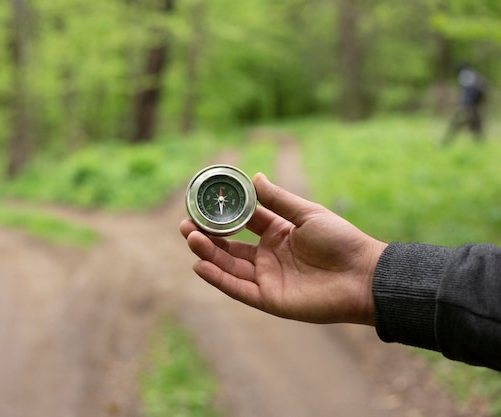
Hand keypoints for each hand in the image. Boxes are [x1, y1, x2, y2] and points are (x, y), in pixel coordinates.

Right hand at [179, 173, 386, 324]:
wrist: (362, 275)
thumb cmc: (340, 240)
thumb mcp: (306, 213)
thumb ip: (278, 200)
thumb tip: (254, 178)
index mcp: (278, 234)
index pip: (243, 223)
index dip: (223, 216)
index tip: (203, 204)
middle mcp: (268, 256)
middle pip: (229, 247)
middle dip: (206, 236)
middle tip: (185, 224)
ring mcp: (267, 278)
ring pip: (229, 266)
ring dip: (208, 253)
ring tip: (189, 236)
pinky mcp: (269, 299)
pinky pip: (238, 288)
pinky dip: (218, 278)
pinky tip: (200, 265)